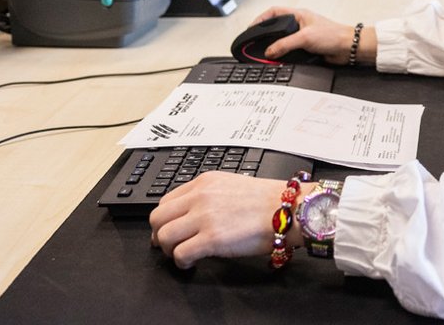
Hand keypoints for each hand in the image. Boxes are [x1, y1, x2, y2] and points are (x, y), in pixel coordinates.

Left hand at [150, 172, 306, 268]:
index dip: (165, 220)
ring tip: (182, 254)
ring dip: (169, 250)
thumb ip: (207, 195)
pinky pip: (180, 254)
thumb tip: (191, 214)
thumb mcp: (230, 184)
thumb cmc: (266, 200)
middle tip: (171, 245)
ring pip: (163, 236)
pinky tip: (192, 262)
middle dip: (160, 235)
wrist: (286, 209)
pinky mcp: (211, 238)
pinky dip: (182, 262)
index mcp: (204, 182)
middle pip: (157, 218)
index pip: (166, 201)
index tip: (170, 230)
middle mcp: (200, 196)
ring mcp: (204, 217)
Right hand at [249, 7, 367, 64]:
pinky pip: (290, 50)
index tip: (251, 28)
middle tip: (255, 42)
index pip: (274, 12)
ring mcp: (303, 36)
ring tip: (265, 52)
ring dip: (275, 46)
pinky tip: (279, 59)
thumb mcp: (305, 38)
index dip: (261, 18)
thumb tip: (269, 51)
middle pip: (276, 27)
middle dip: (265, 34)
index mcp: (298, 15)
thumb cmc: (333, 35)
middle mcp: (300, 24)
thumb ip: (285, 44)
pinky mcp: (306, 47)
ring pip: (282, 40)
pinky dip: (283, 55)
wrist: (348, 48)